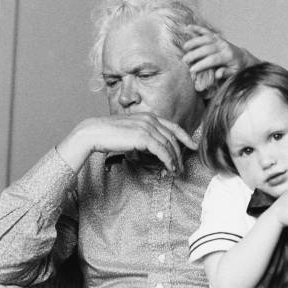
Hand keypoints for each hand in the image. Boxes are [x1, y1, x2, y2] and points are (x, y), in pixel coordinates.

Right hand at [57, 113, 196, 173]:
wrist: (94, 133)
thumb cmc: (109, 134)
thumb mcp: (131, 131)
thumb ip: (144, 135)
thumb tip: (153, 147)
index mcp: (149, 116)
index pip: (173, 126)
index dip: (185, 136)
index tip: (193, 146)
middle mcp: (150, 119)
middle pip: (173, 138)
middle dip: (180, 153)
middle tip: (182, 166)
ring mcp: (147, 127)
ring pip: (169, 146)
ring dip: (175, 160)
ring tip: (176, 171)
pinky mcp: (143, 137)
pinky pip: (162, 151)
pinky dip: (168, 161)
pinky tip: (169, 168)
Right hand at [182, 24, 258, 89]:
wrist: (243, 57)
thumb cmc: (236, 67)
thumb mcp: (234, 73)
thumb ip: (225, 73)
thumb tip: (217, 74)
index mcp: (228, 56)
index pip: (212, 60)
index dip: (201, 64)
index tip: (192, 70)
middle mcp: (223, 46)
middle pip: (206, 49)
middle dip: (195, 54)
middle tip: (184, 60)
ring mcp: (220, 40)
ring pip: (205, 38)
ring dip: (194, 42)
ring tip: (185, 48)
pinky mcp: (217, 36)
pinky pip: (206, 31)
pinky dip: (197, 28)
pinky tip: (188, 27)